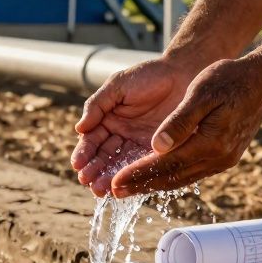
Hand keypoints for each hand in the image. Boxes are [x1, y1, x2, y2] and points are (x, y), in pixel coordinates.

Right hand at [71, 57, 203, 196]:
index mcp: (109, 119)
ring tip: (100, 189)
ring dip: (109, 177)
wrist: (184, 73)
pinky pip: (143, 165)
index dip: (84, 152)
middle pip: (104, 156)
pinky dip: (133, 176)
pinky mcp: (158, 151)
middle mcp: (122, 134)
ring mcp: (140, 144)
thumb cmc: (149, 75)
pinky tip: (124, 185)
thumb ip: (97, 105)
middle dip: (94, 170)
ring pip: (121, 164)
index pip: (92, 140)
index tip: (77, 165)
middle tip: (88, 182)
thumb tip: (78, 128)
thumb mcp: (118, 86)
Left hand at [107, 55, 261, 197]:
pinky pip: (190, 173)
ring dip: (153, 184)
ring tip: (127, 188)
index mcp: (210, 143)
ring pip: (180, 179)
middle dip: (140, 185)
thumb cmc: (230, 79)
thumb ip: (179, 121)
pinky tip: (154, 175)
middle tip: (112, 192)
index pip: (165, 165)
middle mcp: (217, 158)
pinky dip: (169, 176)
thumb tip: (156, 147)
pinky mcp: (223, 158)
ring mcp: (222, 161)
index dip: (137, 174)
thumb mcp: (201, 92)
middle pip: (171, 178)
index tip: (114, 182)